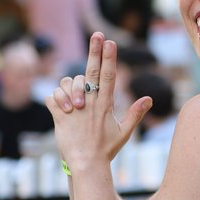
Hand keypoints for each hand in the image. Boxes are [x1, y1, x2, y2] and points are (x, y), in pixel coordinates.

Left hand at [46, 32, 150, 170]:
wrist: (87, 165)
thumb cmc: (106, 149)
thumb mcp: (124, 132)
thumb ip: (135, 113)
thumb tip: (148, 98)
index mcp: (105, 105)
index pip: (108, 76)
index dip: (109, 58)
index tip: (110, 42)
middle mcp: (90, 104)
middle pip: (92, 72)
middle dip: (95, 51)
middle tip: (98, 35)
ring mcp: (75, 110)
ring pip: (67, 83)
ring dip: (68, 87)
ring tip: (73, 100)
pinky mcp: (60, 117)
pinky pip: (51, 98)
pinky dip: (53, 98)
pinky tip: (59, 106)